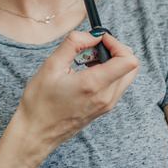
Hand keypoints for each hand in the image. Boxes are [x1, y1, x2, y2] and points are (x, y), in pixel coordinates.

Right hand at [13, 31, 140, 155]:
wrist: (36, 133)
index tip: (99, 39)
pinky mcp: (104, 108)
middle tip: (93, 48)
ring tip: (86, 61)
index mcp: (94, 85)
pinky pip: (116, 85)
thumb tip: (93, 34)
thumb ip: (74, 44)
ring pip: (125, 75)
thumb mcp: (51, 65)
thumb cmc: (39, 102)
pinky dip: (107, 73)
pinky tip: (85, 72)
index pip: (128, 60)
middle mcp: (106, 97)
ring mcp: (107, 105)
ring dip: (112, 62)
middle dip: (116, 50)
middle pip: (132, 66)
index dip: (116, 43)